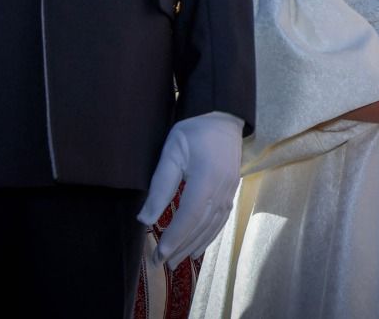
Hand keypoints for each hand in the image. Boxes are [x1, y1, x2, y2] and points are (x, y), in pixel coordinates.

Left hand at [137, 112, 243, 267]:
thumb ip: (160, 186)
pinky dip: (210, 235)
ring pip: (213, 225)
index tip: (158, 254)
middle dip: (181, 247)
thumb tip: (145, 219)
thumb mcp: (171, 153)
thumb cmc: (193, 130)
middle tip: (160, 264)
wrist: (222, 115)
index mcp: (206, 178)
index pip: (189, 216)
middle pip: (201, 225)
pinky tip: (199, 246)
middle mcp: (222, 188)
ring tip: (178, 261)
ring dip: (195, 245)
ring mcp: (230, 189)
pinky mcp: (232, 188)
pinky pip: (222, 218)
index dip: (174, 238)